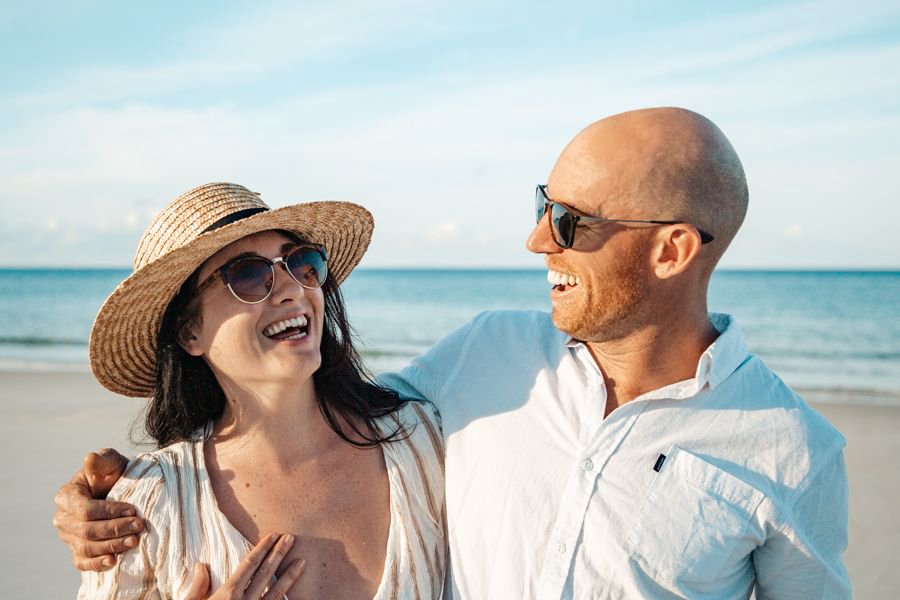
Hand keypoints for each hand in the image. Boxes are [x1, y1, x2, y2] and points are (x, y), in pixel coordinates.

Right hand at [52, 448, 142, 570]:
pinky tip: (113, 561)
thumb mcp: (112, 462)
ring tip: (135, 541)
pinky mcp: (78, 550)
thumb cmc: (114, 473)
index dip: (109, 512)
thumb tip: (89, 459)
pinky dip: (96, 564)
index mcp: (67, 496)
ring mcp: (68, 536)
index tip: (132, 510)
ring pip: (86, 547)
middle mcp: (63, 518)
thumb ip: (103, 459)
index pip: (85, 510)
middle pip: (86, 531)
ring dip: (111, 546)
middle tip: (139, 526)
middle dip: (115, 530)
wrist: (122, 490)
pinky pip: (82, 562)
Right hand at [184, 533, 305, 598]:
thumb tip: (201, 565)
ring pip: (276, 592)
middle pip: (265, 573)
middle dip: (279, 554)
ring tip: (302, 562)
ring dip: (290, 576)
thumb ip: (197, 586)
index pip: (249, 564)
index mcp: (228, 593)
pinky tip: (297, 595)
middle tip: (291, 538)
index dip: (262, 548)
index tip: (273, 535)